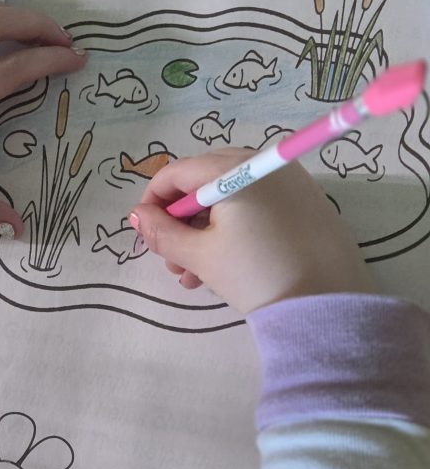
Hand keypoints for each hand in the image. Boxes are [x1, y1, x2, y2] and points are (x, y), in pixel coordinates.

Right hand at [128, 148, 376, 313]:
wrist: (329, 304)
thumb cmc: (256, 274)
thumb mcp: (199, 256)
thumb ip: (162, 232)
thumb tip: (138, 216)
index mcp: (233, 170)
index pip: (176, 172)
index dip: (153, 201)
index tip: (145, 232)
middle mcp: (261, 164)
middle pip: (202, 182)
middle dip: (180, 221)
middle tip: (171, 259)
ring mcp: (288, 181)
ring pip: (229, 197)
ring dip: (203, 231)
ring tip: (192, 275)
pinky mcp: (306, 202)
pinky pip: (256, 205)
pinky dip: (233, 228)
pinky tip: (224, 266)